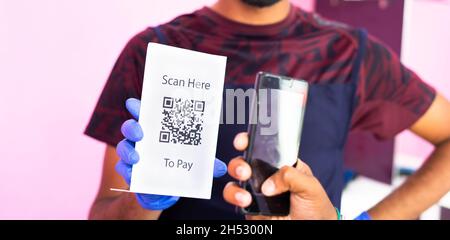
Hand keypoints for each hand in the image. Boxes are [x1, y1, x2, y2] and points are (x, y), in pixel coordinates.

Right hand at [116, 98, 226, 210]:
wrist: (167, 190)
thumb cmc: (179, 165)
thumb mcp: (195, 162)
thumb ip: (207, 163)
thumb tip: (221, 168)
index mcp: (157, 130)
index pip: (145, 114)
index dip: (138, 107)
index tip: (133, 103)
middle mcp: (142, 139)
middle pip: (131, 127)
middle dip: (132, 126)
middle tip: (140, 132)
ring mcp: (134, 154)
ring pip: (123, 147)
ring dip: (128, 150)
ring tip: (137, 157)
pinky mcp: (130, 172)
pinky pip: (123, 168)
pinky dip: (127, 170)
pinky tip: (133, 173)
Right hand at [223, 133, 337, 219]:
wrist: (312, 230)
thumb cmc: (316, 209)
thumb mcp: (310, 186)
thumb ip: (291, 176)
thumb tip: (268, 183)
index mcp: (282, 164)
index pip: (264, 147)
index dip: (251, 140)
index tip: (244, 141)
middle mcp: (267, 175)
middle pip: (245, 161)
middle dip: (239, 162)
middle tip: (245, 170)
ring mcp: (257, 191)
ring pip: (236, 179)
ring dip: (235, 182)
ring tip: (246, 193)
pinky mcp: (251, 207)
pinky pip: (235, 198)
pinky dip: (235, 197)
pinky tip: (246, 201)